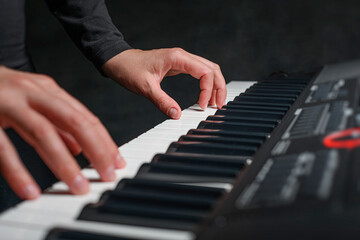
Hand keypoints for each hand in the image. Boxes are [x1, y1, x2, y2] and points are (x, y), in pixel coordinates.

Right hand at [0, 66, 124, 199]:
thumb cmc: (1, 91)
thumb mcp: (33, 102)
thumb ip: (55, 123)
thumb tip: (79, 147)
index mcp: (47, 90)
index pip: (84, 117)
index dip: (104, 141)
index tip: (116, 162)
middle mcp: (32, 93)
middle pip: (73, 121)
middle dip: (96, 149)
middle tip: (107, 174)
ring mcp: (8, 104)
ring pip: (43, 133)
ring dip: (64, 163)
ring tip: (78, 186)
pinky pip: (3, 148)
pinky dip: (18, 171)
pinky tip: (31, 190)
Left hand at [102, 48, 226, 118]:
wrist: (119, 61)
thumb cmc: (130, 69)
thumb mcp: (145, 87)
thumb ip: (162, 101)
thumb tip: (176, 115)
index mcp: (177, 58)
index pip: (205, 72)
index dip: (207, 90)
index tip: (201, 106)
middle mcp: (183, 57)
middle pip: (212, 69)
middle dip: (219, 87)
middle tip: (218, 106)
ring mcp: (182, 60)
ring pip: (208, 69)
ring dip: (215, 85)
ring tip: (214, 103)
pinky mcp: (179, 65)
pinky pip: (199, 72)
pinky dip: (206, 84)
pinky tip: (205, 96)